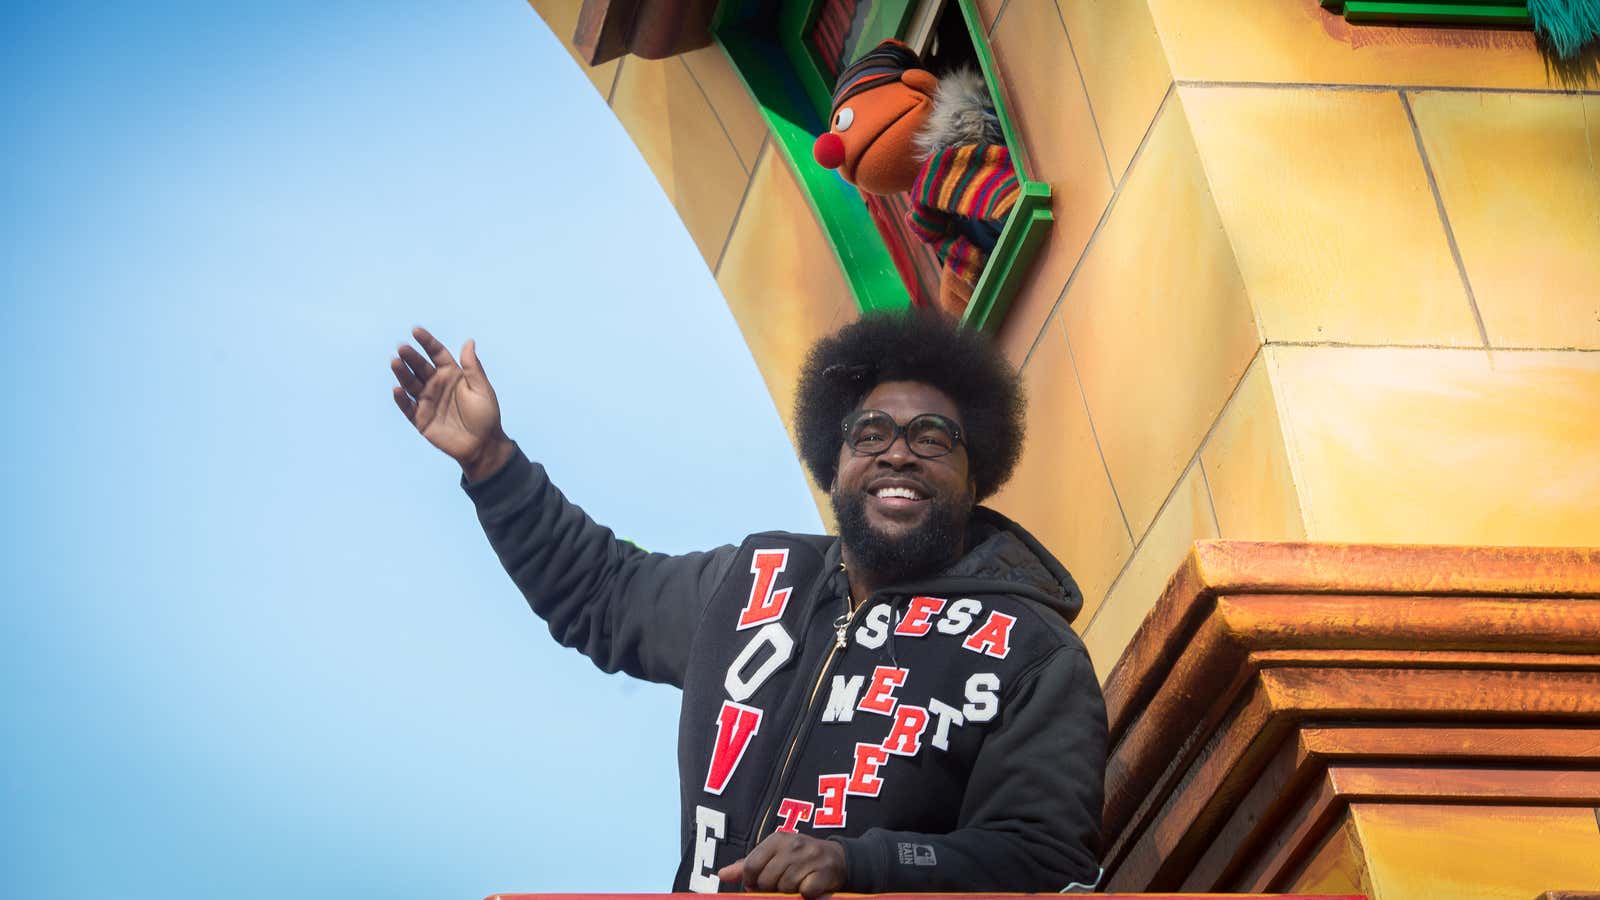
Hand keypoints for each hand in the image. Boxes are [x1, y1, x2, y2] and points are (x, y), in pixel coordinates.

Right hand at [391, 326, 513, 479]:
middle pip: (420, 367)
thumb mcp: (481, 389)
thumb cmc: (485, 416)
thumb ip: (472, 367)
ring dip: (402, 374)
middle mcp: (437, 385)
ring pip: (411, 384)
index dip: (427, 342)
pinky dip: (402, 399)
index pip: (437, 354)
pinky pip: (408, 407)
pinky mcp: (421, 419)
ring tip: (395, 362)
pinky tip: (397, 389)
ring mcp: (427, 401)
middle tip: (402, 348)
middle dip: (411, 357)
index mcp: (452, 375)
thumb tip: (469, 341)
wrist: (482, 445)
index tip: (416, 331)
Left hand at [718, 832, 845, 897]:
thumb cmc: (800, 858)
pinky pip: (804, 893)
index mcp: (777, 839)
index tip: (758, 885)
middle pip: (766, 880)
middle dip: (771, 888)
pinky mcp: (824, 873)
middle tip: (781, 884)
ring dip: (789, 891)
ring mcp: (809, 858)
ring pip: (784, 888)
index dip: (751, 881)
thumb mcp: (774, 855)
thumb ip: (748, 865)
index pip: (751, 865)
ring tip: (797, 882)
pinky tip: (809, 886)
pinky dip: (806, 894)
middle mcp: (793, 845)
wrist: (838, 858)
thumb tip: (722, 874)